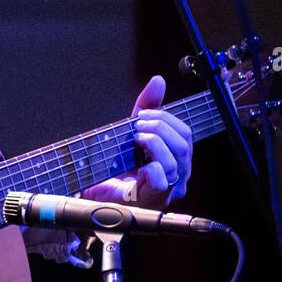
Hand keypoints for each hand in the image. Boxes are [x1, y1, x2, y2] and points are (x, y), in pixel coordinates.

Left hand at [81, 75, 191, 208]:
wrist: (94, 193)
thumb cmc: (116, 166)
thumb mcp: (132, 129)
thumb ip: (146, 106)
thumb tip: (158, 81)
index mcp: (177, 158)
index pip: (186, 133)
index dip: (167, 119)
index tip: (143, 115)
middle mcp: (178, 175)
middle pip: (184, 144)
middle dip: (160, 127)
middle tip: (137, 125)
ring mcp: (168, 190)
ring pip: (176, 160)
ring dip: (154, 143)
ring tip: (135, 140)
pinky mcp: (154, 200)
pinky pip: (163, 180)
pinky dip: (151, 167)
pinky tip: (137, 166)